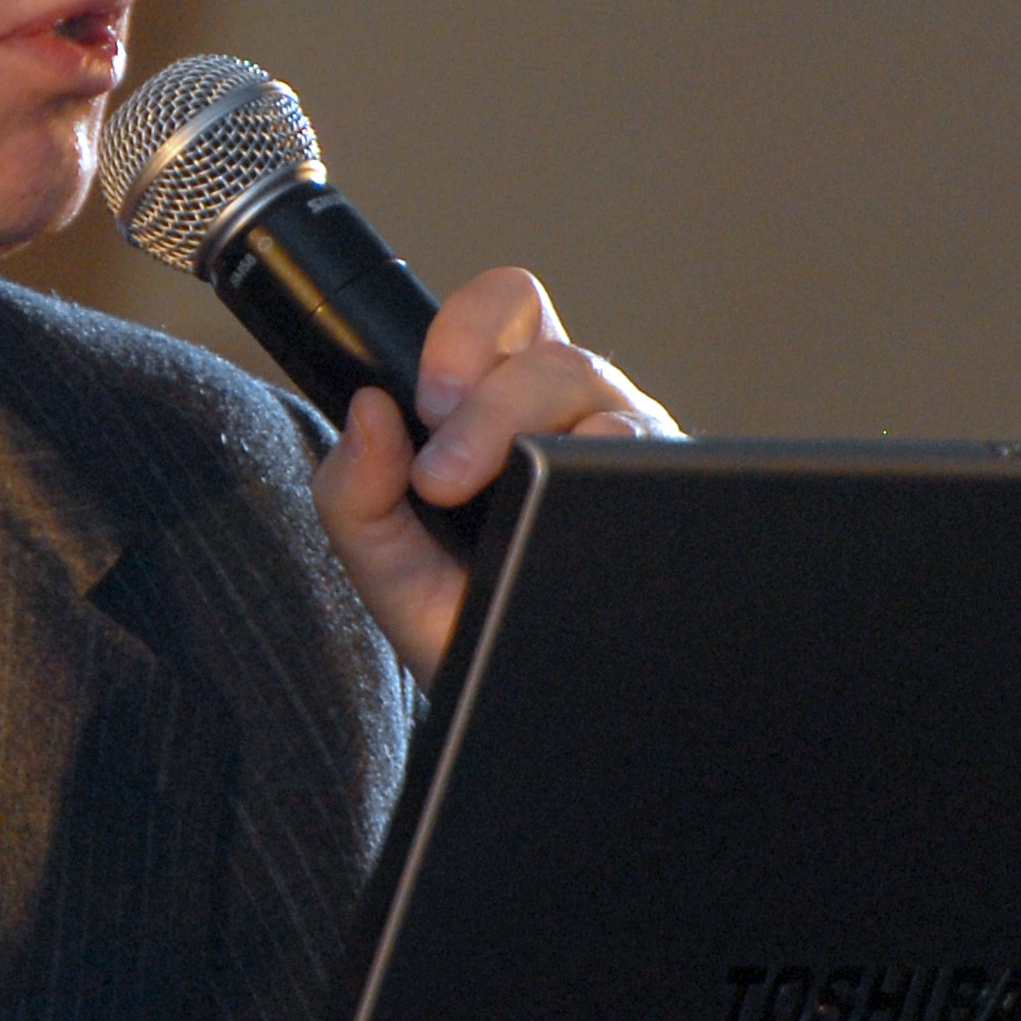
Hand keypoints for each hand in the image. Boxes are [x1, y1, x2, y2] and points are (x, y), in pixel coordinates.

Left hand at [312, 267, 674, 681]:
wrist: (515, 712)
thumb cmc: (461, 620)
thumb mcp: (387, 560)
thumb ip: (354, 488)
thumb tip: (368, 411)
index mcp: (515, 399)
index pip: (510, 307)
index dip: (468, 331)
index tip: (426, 400)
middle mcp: (583, 414)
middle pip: (556, 355)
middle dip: (485, 405)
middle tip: (440, 475)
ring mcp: (632, 459)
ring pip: (602, 396)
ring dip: (525, 433)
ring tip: (478, 501)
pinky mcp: (666, 505)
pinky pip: (649, 463)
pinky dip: (598, 474)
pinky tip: (554, 516)